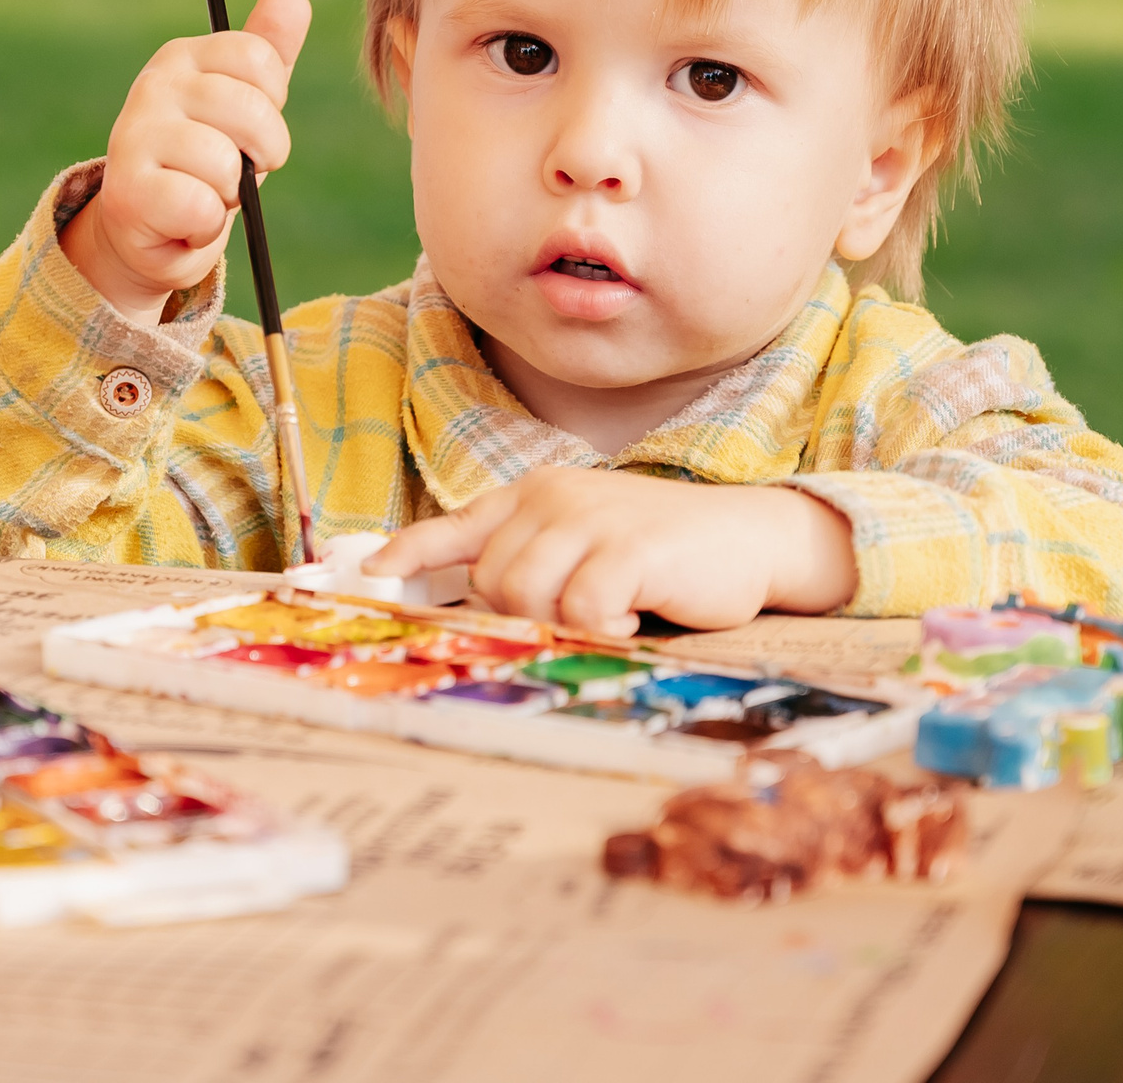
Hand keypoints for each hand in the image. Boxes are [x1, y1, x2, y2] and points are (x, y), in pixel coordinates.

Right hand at [61, 0, 311, 320]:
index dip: (272, 106)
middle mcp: (154, 84)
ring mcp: (134, 134)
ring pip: (227, 165)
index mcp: (184, 55)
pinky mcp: (127, 190)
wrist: (149, 230)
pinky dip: (204, 225)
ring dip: (228, 194)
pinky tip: (182, 220)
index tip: (248, 127)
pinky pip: (201, 207)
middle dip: (262, 154)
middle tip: (232, 168)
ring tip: (203, 192)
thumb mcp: (244, 103)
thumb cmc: (205, 161)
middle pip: (254, 111)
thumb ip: (268, 51)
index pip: (261, 60)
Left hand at [366, 466, 856, 635]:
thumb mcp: (586, 544)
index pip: (455, 524)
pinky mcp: (628, 550)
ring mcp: (591, 518)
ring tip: (609, 612)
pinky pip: (581, 611)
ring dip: (564, 622)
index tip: (373, 574)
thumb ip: (532, 562)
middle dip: (523, 615)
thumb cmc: (663, 554)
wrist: (749, 537)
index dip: (411, 552)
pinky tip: (633, 615)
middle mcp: (555, 497)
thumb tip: (471, 606)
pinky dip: (603, 628)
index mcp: (537, 494)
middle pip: (491, 580)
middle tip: (577, 614)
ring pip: (526, 596)